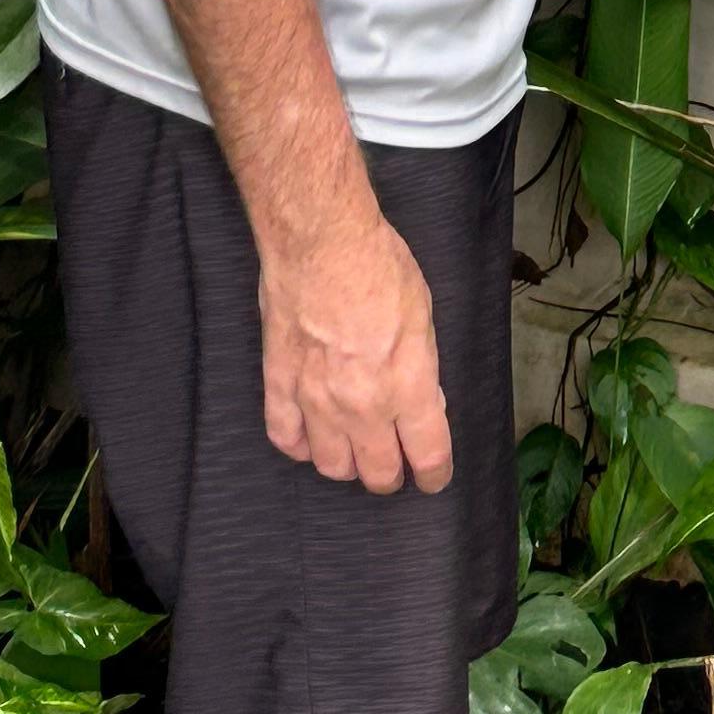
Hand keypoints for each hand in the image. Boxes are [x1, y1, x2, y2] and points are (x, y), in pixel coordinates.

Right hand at [258, 210, 453, 495]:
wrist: (321, 238)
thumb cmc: (380, 264)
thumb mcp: (423, 314)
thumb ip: (421, 367)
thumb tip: (421, 399)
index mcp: (407, 386)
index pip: (428, 456)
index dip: (434, 473)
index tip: (433, 475)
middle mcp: (362, 405)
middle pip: (378, 473)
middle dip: (391, 474)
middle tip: (394, 462)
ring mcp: (316, 399)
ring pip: (331, 466)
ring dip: (346, 464)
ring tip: (352, 449)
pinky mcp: (279, 383)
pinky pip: (285, 437)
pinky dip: (299, 445)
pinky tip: (309, 435)